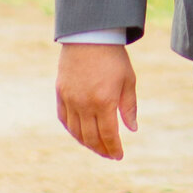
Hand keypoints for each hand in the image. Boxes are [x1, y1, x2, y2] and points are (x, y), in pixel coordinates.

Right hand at [56, 42, 138, 157]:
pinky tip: (80, 134)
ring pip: (76, 131)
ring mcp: (70, 100)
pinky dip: (72, 130)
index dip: (113, 148)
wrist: (89, 36)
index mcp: (104, 102)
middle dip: (101, 149)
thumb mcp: (128, 80)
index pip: (108, 135)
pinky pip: (64, 119)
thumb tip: (132, 129)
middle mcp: (84, 104)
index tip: (119, 156)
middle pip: (90, 137)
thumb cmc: (114, 57)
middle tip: (109, 154)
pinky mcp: (61, 93)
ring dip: (86, 143)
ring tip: (96, 147)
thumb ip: (129, 107)